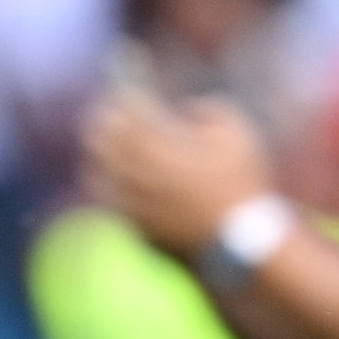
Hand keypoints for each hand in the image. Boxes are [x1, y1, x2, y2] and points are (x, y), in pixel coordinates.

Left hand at [79, 82, 276, 255]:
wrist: (239, 249)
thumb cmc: (241, 185)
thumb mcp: (236, 133)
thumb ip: (208, 109)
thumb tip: (186, 110)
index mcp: (154, 148)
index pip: (122, 114)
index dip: (120, 100)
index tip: (122, 90)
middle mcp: (132, 177)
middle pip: (101, 142)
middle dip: (104, 125)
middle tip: (107, 114)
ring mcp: (128, 207)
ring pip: (97, 174)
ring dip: (100, 156)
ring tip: (105, 145)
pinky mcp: (132, 230)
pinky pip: (109, 202)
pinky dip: (109, 185)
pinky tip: (115, 178)